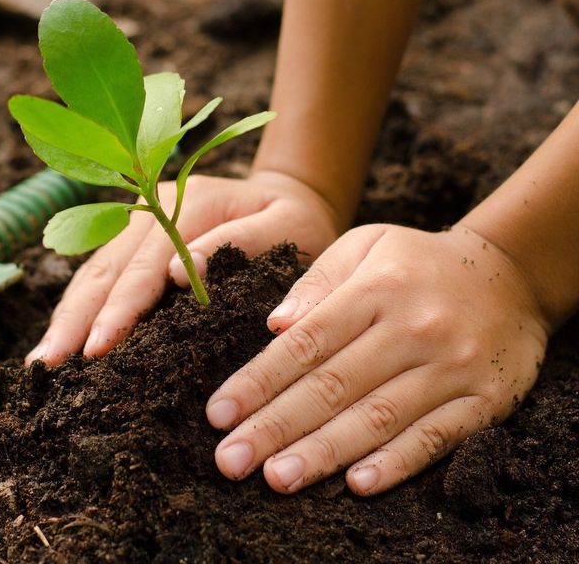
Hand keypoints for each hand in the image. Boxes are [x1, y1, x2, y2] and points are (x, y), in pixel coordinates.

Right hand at [25, 170, 339, 365]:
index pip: (147, 263)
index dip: (121, 307)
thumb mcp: (288, 226)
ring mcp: (140, 219)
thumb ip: (242, 242)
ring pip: (94, 270)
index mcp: (191, 202)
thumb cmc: (296, 221)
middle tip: (48, 366)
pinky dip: (80, 305)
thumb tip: (181, 274)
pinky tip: (63, 336)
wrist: (288, 196)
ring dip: (68, 314)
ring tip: (42, 361)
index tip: (98, 348)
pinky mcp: (136, 236)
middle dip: (77, 318)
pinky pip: (101, 272)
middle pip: (107, 266)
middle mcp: (154, 206)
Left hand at [206, 224, 549, 495]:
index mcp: (375, 289)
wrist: (508, 275)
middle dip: (275, 426)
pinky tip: (357, 483)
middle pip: (333, 386)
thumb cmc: (418, 261)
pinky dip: (396, 463)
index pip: (306, 343)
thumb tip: (274, 326)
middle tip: (230, 461)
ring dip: (323, 452)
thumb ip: (318, 281)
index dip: (258, 381)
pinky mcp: (484, 399)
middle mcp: (412, 329)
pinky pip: (436, 437)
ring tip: (276, 478)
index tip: (218, 413)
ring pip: (377, 417)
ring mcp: (451, 366)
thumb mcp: (365, 244)